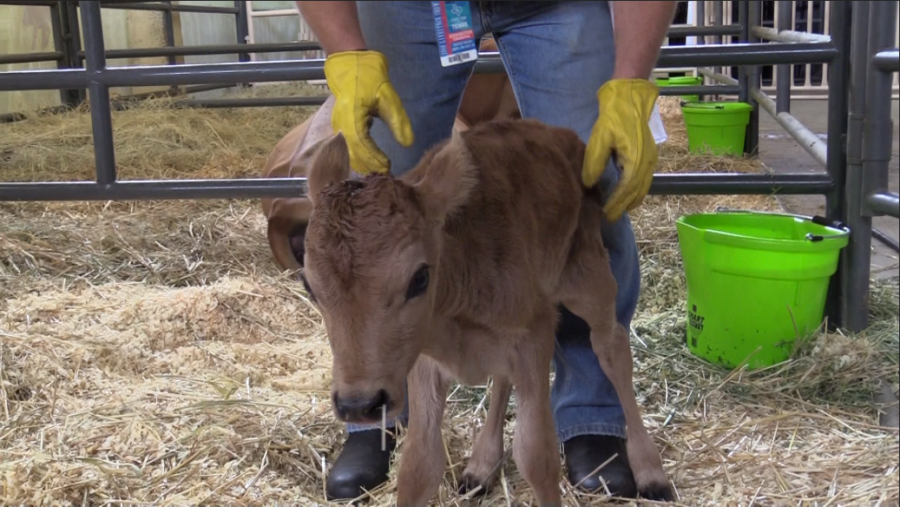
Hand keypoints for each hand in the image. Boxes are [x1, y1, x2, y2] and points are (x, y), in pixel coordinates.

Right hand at [323, 50, 413, 173]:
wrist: (350, 62)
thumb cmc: (369, 76)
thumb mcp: (388, 95)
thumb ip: (397, 119)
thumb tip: (408, 143)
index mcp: (351, 118)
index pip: (362, 146)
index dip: (375, 159)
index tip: (389, 167)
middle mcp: (341, 125)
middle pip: (354, 155)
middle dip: (369, 167)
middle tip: (386, 177)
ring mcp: (339, 126)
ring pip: (350, 153)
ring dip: (365, 164)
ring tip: (381, 173)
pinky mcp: (342, 126)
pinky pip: (350, 146)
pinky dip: (361, 156)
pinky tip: (373, 161)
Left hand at [582, 78, 659, 221]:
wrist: (630, 97)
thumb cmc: (614, 116)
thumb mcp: (600, 138)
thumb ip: (594, 162)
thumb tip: (588, 184)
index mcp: (635, 160)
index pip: (626, 190)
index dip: (615, 204)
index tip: (604, 214)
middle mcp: (646, 163)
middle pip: (636, 193)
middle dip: (623, 206)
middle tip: (609, 217)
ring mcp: (650, 159)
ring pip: (642, 188)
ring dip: (630, 200)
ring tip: (616, 210)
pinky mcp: (649, 155)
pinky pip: (644, 180)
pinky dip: (635, 190)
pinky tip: (625, 194)